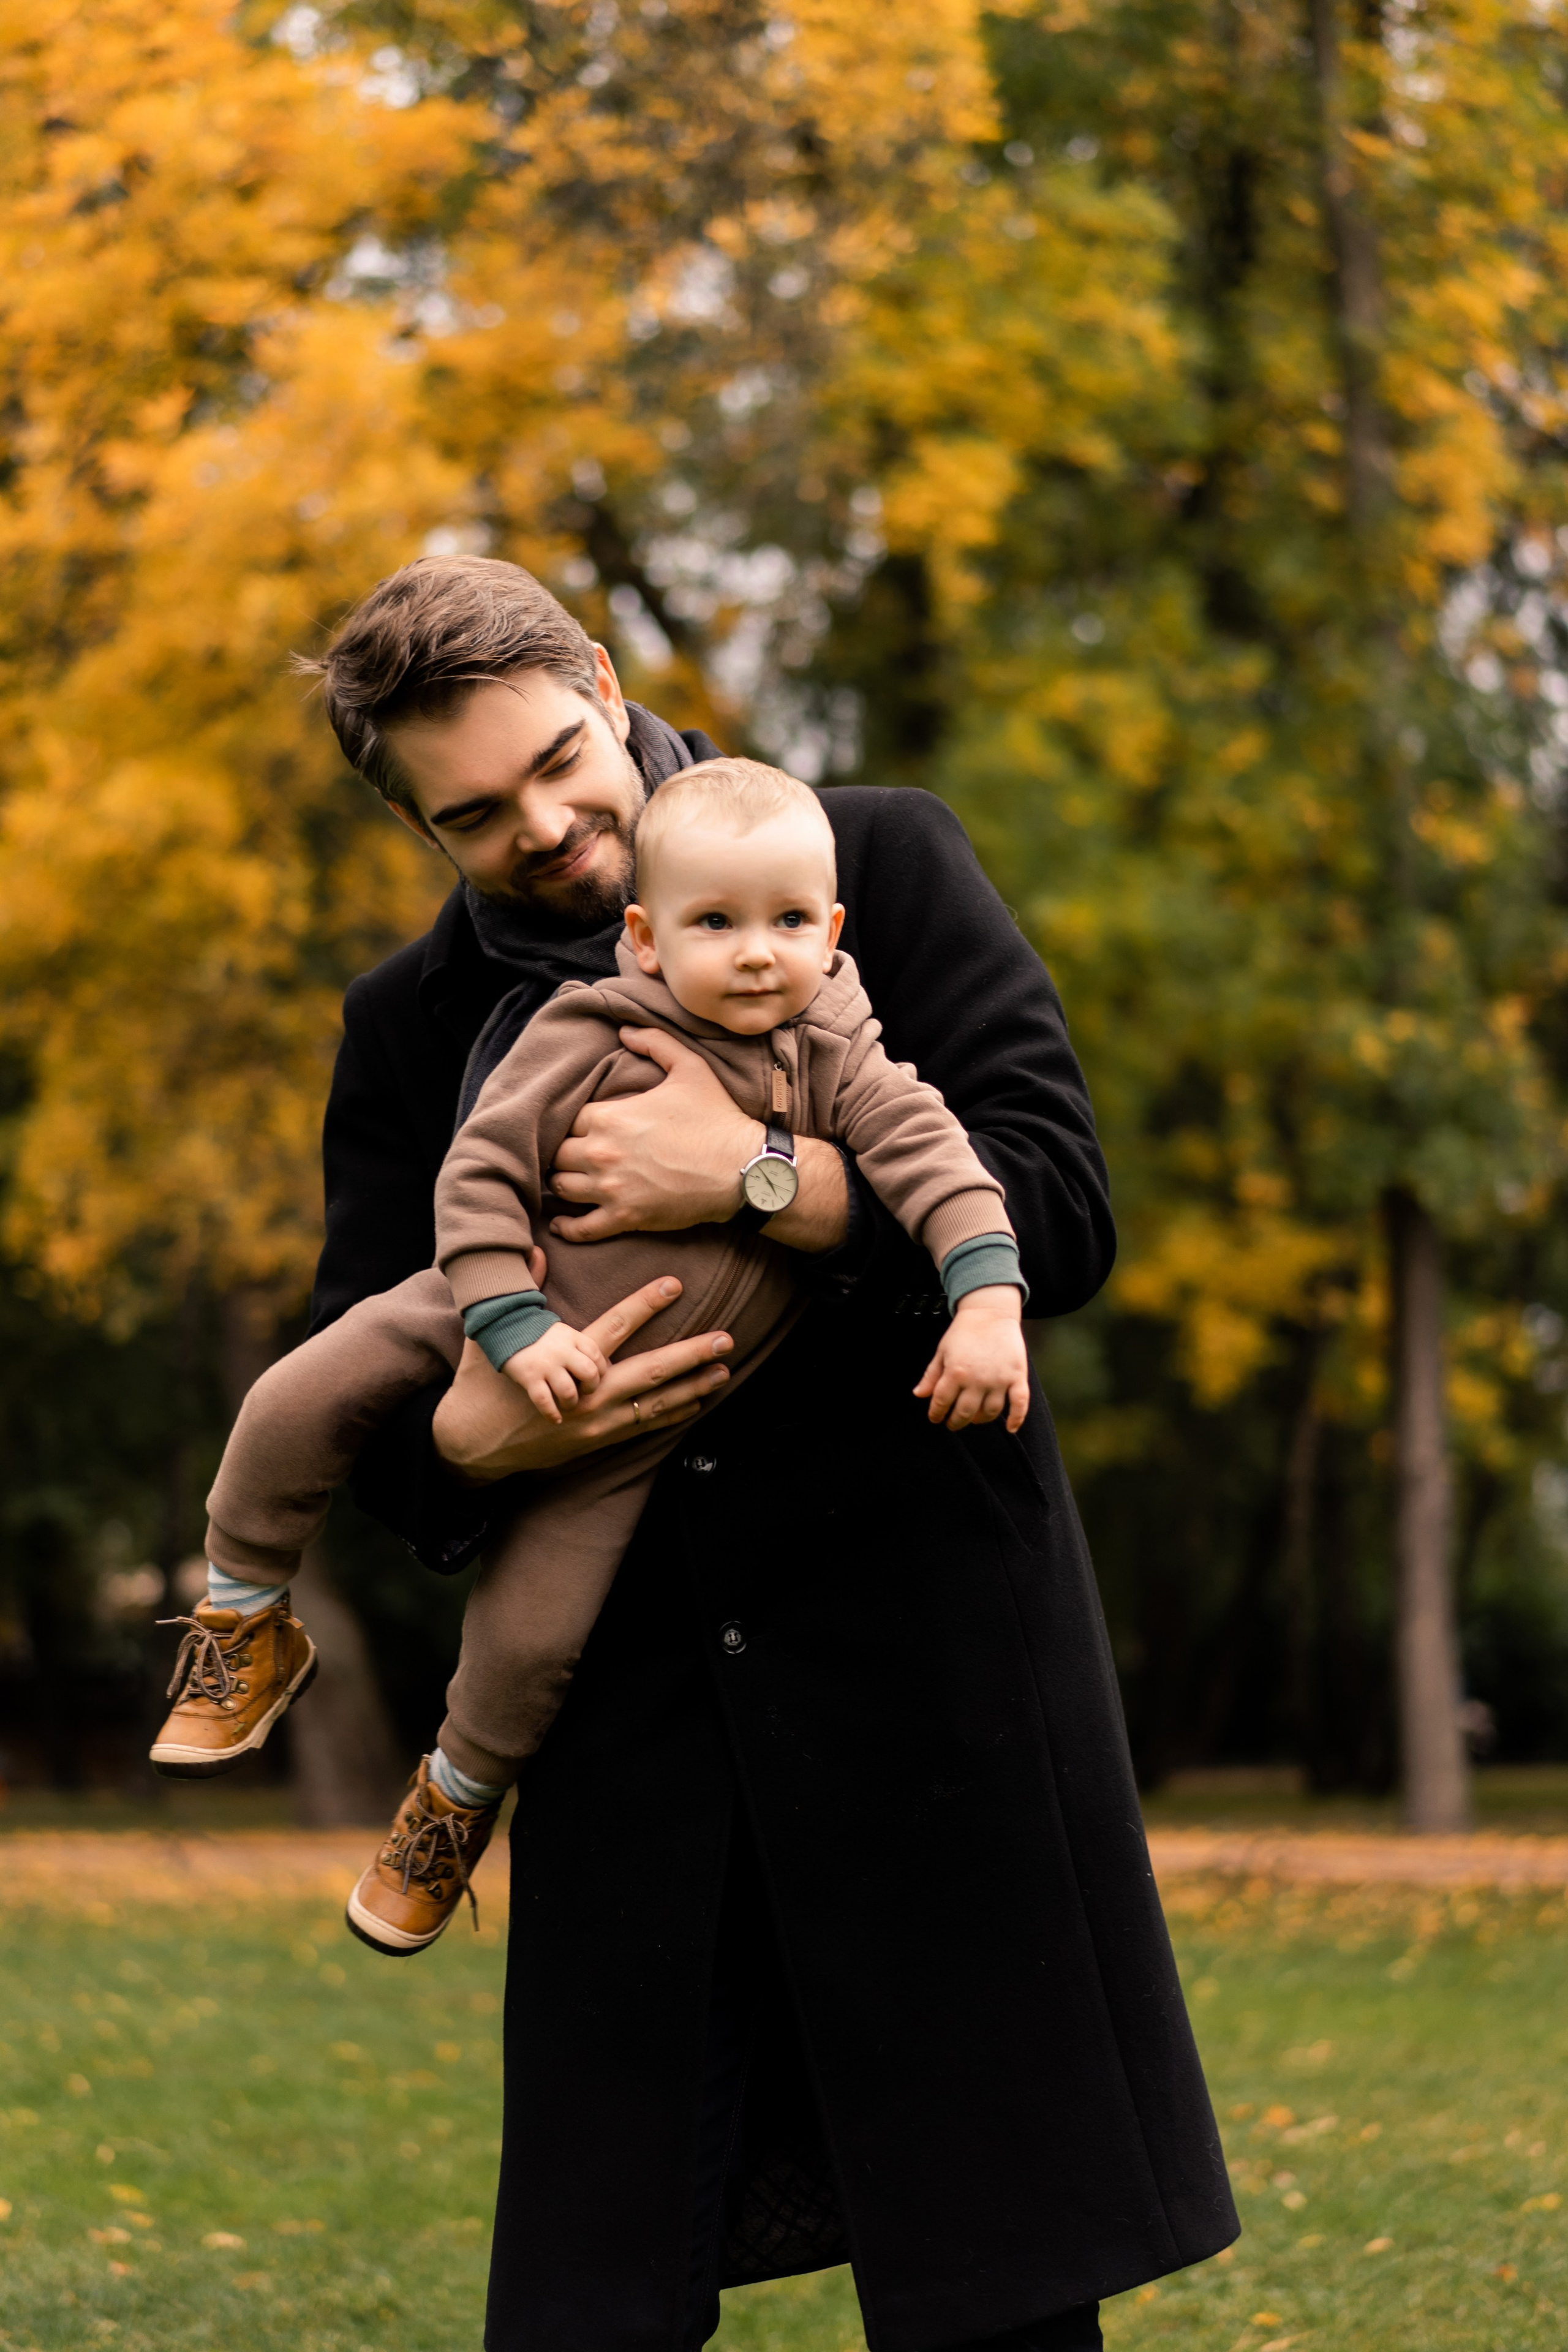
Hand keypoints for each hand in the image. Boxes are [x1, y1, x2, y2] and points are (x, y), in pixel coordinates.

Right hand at [433, 1275, 733, 1483]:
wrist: (472, 1445)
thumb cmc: (480, 1388)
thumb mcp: (493, 1337)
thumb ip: (524, 1294)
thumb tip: (537, 1250)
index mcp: (564, 1361)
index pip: (614, 1326)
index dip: (645, 1304)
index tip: (675, 1285)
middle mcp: (587, 1393)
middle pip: (650, 1370)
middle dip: (690, 1354)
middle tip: (725, 1339)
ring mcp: (596, 1421)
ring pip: (655, 1402)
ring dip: (692, 1385)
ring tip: (723, 1370)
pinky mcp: (597, 1441)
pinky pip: (644, 1427)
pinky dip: (672, 1415)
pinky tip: (696, 1403)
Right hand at [500, 1320, 611, 1423]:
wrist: (506, 1325)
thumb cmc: (539, 1335)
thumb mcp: (562, 1333)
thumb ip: (578, 1347)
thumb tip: (601, 1368)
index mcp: (572, 1337)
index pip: (597, 1355)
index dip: (601, 1371)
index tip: (595, 1378)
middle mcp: (561, 1351)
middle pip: (588, 1373)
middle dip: (590, 1388)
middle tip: (584, 1392)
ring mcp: (545, 1364)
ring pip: (568, 1391)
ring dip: (571, 1402)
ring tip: (567, 1405)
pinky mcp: (529, 1377)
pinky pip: (544, 1401)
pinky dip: (551, 1414)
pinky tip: (555, 1419)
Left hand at [550, 1026, 849, 1252]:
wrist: (742, 1169)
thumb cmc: (716, 1117)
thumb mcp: (689, 1067)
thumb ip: (655, 1042)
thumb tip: (624, 1031)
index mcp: (610, 1116)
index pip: (568, 1117)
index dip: (574, 1121)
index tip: (583, 1125)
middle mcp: (601, 1153)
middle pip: (557, 1152)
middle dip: (563, 1150)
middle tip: (572, 1152)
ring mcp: (611, 1189)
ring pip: (561, 1186)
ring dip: (562, 1182)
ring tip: (567, 1179)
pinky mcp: (624, 1218)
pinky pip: (581, 1228)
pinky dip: (567, 1227)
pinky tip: (561, 1223)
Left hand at [913, 1287, 1030, 1433]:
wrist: (991, 1312)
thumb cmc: (964, 1331)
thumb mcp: (943, 1351)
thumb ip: (932, 1375)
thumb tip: (919, 1395)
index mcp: (956, 1372)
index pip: (942, 1402)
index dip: (936, 1413)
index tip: (936, 1418)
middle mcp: (977, 1379)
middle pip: (965, 1412)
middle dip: (956, 1421)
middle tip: (953, 1423)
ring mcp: (999, 1379)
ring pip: (989, 1412)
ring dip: (979, 1420)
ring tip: (973, 1418)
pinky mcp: (1017, 1377)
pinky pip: (1019, 1403)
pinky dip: (1016, 1418)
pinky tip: (1009, 1427)